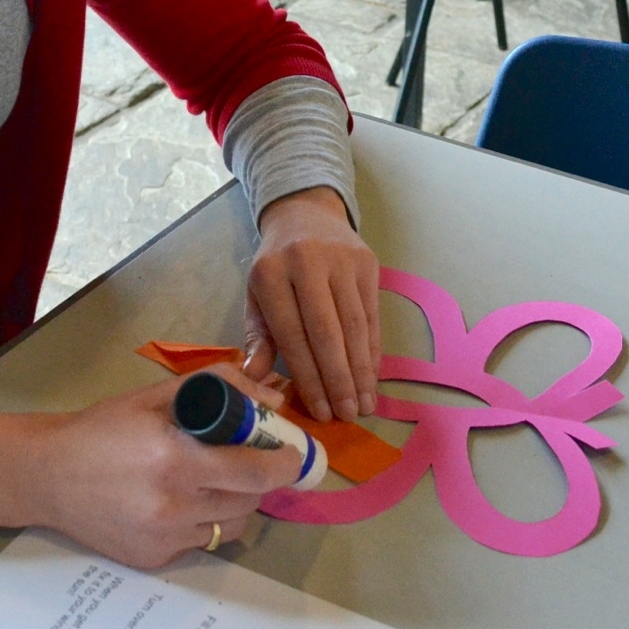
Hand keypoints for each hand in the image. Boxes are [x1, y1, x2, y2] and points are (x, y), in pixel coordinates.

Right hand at [0, 369, 302, 569]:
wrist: (47, 475)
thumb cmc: (102, 429)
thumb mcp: (154, 395)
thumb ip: (215, 386)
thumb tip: (268, 391)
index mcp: (175, 456)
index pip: (255, 471)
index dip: (283, 463)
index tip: (290, 454)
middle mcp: (173, 502)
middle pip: (250, 500)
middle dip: (260, 480)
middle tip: (252, 462)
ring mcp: (164, 537)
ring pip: (231, 527)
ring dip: (235, 504)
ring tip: (213, 482)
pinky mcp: (155, 560)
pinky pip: (201, 543)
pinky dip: (202, 523)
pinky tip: (178, 503)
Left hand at [242, 186, 381, 423]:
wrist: (305, 213)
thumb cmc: (276, 264)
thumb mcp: (257, 294)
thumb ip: (259, 336)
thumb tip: (255, 378)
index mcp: (270, 274)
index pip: (291, 334)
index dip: (307, 377)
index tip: (320, 411)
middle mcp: (306, 263)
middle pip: (327, 333)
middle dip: (338, 380)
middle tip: (348, 415)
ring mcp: (341, 261)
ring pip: (355, 326)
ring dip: (361, 371)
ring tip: (364, 404)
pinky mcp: (367, 262)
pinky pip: (372, 315)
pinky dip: (373, 349)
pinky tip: (372, 375)